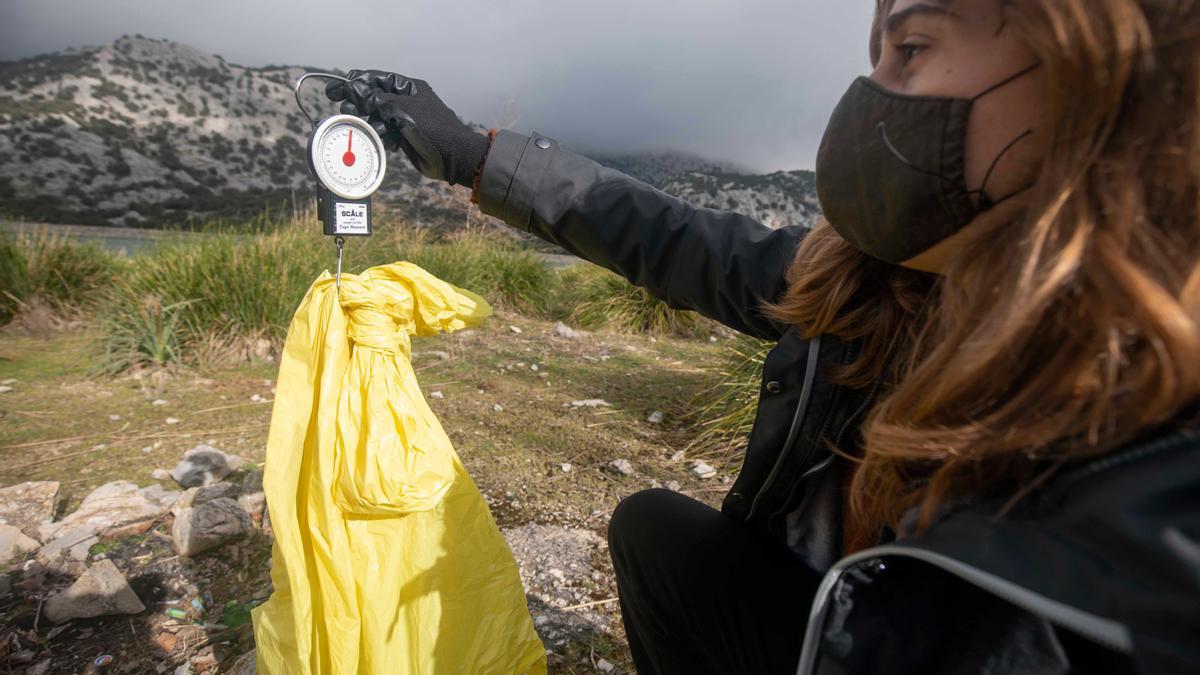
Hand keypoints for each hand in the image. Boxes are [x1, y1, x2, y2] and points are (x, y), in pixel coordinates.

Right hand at [325, 70, 488, 186]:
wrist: (454, 157)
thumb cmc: (433, 129)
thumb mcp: (403, 110)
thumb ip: (376, 99)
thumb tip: (353, 87)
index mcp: (409, 88)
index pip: (377, 79)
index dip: (357, 81)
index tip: (338, 86)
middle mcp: (406, 101)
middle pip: (374, 97)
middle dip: (359, 102)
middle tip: (344, 108)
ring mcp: (405, 119)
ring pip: (378, 116)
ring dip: (370, 121)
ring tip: (362, 124)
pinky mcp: (404, 136)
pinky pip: (385, 132)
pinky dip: (382, 135)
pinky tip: (385, 140)